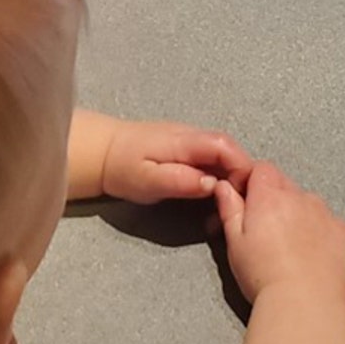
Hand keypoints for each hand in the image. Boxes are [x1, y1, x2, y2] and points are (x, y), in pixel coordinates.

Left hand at [99, 119, 254, 203]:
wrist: (102, 152)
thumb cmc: (122, 167)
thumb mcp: (147, 180)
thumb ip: (179, 181)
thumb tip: (212, 184)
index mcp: (185, 140)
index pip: (226, 146)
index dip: (241, 168)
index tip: (242, 195)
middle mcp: (193, 135)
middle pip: (231, 150)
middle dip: (241, 177)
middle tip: (237, 207)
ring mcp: (191, 140)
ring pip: (224, 156)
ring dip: (231, 180)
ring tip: (226, 207)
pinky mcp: (187, 149)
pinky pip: (213, 160)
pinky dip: (219, 178)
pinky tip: (213, 198)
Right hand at [214, 161, 344, 308]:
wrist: (304, 304)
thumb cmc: (264, 276)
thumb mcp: (234, 242)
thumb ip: (230, 208)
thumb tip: (224, 187)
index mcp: (269, 196)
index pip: (261, 169)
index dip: (251, 182)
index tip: (245, 201)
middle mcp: (300, 197)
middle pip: (284, 184)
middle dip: (274, 199)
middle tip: (264, 231)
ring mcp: (325, 214)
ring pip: (308, 203)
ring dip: (298, 214)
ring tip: (290, 247)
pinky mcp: (344, 233)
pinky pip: (330, 222)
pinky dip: (321, 231)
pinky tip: (312, 254)